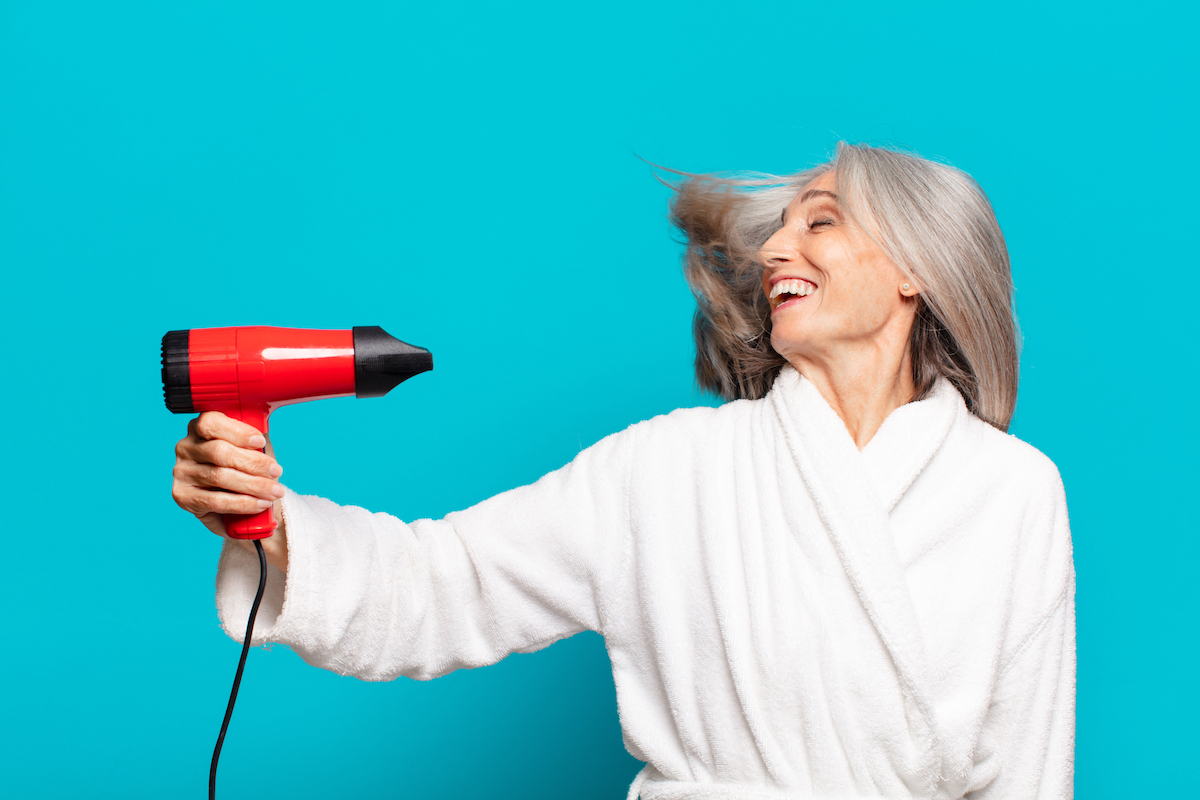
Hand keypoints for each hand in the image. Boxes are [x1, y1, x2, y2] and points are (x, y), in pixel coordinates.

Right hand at [172, 411, 288, 572]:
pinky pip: (216, 501)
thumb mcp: (251, 449)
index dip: (237, 432)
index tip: (260, 442)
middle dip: (253, 463)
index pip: (211, 423)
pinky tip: (261, 503)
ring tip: (274, 491)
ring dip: (253, 485)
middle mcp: (186, 447)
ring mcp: (181, 472)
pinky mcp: (184, 496)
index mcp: (200, 428)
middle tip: (276, 472)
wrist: (238, 498)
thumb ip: (254, 443)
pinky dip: (243, 503)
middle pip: (219, 452)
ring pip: (219, 477)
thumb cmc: (245, 467)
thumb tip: (263, 447)